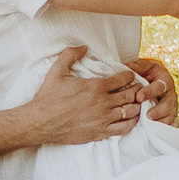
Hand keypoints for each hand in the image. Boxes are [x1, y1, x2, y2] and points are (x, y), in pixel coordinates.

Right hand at [13, 45, 142, 144]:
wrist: (41, 122)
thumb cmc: (48, 97)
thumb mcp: (57, 70)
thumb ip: (70, 55)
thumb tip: (83, 47)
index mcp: (96, 87)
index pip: (122, 79)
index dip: (129, 75)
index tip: (129, 75)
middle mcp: (103, 103)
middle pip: (130, 95)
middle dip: (136, 89)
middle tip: (137, 87)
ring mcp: (103, 119)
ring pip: (130, 111)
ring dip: (135, 105)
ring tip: (135, 102)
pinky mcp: (100, 132)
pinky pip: (124, 128)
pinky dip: (131, 122)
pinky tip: (131, 119)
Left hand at [126, 56, 178, 125]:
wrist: (153, 78)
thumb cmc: (146, 72)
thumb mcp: (143, 66)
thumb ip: (136, 66)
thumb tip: (128, 67)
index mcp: (164, 80)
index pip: (159, 86)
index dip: (150, 92)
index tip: (138, 97)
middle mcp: (170, 94)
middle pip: (169, 104)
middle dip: (159, 110)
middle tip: (148, 115)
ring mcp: (171, 106)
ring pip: (170, 116)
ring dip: (161, 122)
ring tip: (150, 126)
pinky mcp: (170, 116)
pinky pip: (171, 124)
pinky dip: (166, 129)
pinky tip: (158, 133)